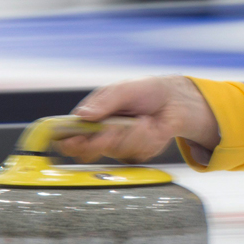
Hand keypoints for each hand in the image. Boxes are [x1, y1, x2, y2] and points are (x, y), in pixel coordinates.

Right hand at [55, 76, 218, 163]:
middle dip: (102, 140)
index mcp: (90, 118)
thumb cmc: (145, 91)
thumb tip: (83, 116)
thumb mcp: (123, 90)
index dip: (68, 142)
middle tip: (114, 128)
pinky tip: (150, 126)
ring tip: (141, 119)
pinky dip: (146, 137)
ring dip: (131, 133)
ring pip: (115, 151)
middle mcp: (101, 134)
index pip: (69, 137)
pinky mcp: (137, 153)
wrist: (174, 100)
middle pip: (87, 152)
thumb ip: (104, 103)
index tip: (76, 139)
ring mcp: (119, 145)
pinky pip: (136, 153)